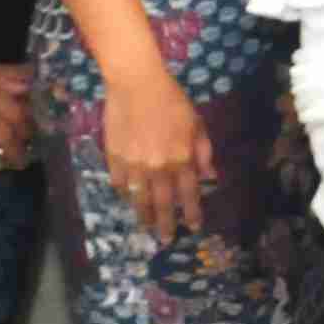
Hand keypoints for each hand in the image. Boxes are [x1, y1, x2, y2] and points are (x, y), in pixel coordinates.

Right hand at [100, 71, 214, 240]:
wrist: (136, 84)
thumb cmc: (172, 100)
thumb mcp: (197, 124)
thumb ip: (203, 152)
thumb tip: (209, 176)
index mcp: (181, 159)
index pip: (188, 194)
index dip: (191, 213)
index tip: (194, 227)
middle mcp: (158, 167)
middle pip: (162, 203)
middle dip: (166, 224)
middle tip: (166, 240)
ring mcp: (134, 165)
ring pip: (139, 199)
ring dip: (143, 215)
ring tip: (146, 226)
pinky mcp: (114, 158)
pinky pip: (119, 183)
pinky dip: (124, 193)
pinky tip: (128, 198)